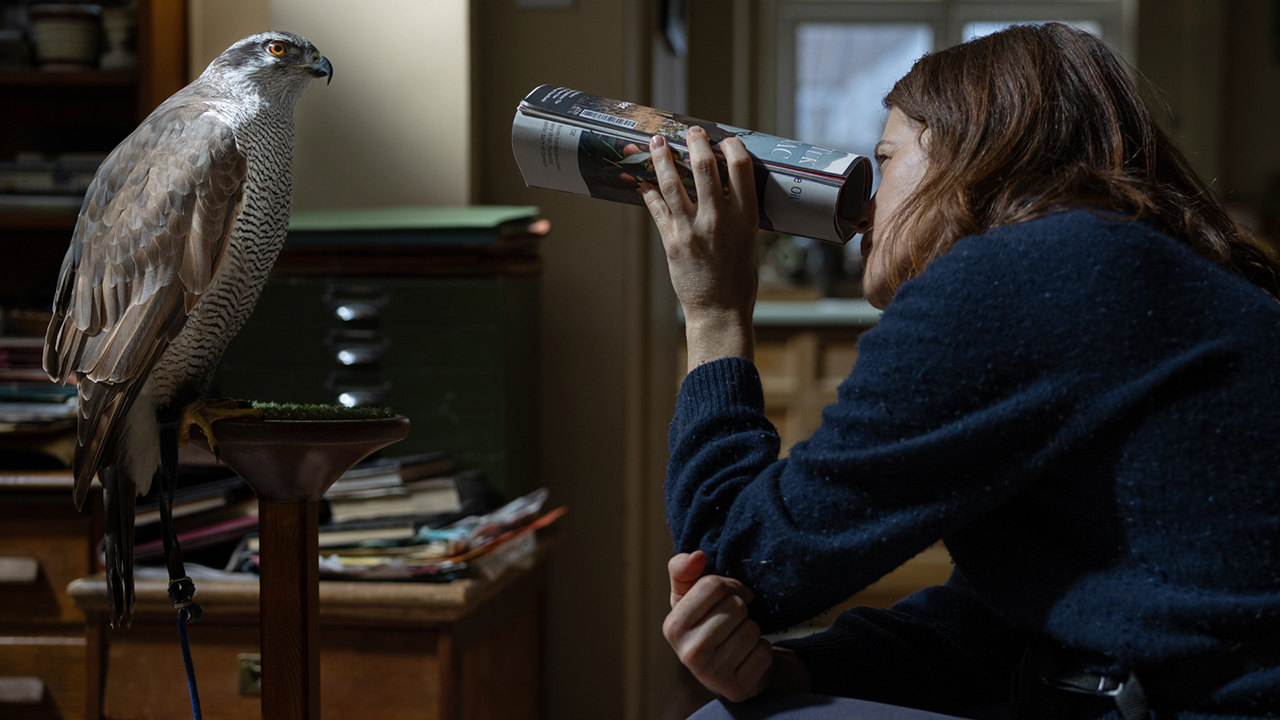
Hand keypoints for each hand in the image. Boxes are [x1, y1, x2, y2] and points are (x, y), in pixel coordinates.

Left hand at [640, 127, 758, 368]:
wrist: (719, 311)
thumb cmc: (739, 278)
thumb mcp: (749, 240)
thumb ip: (737, 213)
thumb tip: (725, 186)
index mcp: (746, 217)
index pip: (740, 167)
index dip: (732, 147)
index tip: (725, 140)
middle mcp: (719, 219)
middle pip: (704, 166)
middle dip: (695, 142)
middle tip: (691, 132)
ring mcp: (692, 229)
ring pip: (672, 182)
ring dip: (662, 157)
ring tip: (656, 142)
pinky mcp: (671, 241)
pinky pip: (656, 207)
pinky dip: (648, 191)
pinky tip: (643, 180)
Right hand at [663, 550, 772, 701]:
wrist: (726, 671)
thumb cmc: (706, 625)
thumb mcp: (689, 597)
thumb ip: (684, 571)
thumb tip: (697, 556)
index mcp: (673, 627)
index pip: (712, 586)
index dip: (731, 585)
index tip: (735, 594)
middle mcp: (688, 653)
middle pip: (735, 606)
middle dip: (741, 609)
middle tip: (734, 621)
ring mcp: (712, 674)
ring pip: (751, 629)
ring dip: (752, 629)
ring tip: (739, 639)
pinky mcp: (737, 688)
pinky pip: (764, 652)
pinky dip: (762, 650)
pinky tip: (748, 656)